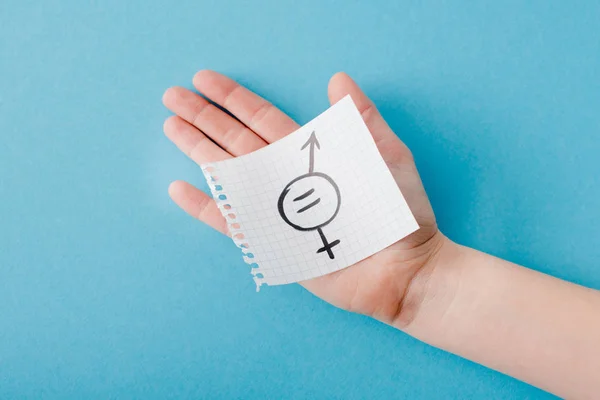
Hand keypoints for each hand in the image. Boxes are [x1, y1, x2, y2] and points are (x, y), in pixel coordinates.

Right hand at [162, 71, 447, 326]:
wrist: (402, 269)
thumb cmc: (399, 212)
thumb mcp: (387, 155)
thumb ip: (361, 118)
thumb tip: (338, 78)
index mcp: (310, 153)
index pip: (261, 117)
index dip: (232, 98)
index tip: (203, 79)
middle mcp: (287, 176)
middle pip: (235, 139)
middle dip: (203, 117)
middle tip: (171, 97)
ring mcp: (277, 208)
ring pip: (228, 173)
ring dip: (198, 150)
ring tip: (171, 127)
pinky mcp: (273, 241)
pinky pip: (230, 221)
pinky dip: (205, 205)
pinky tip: (181, 188)